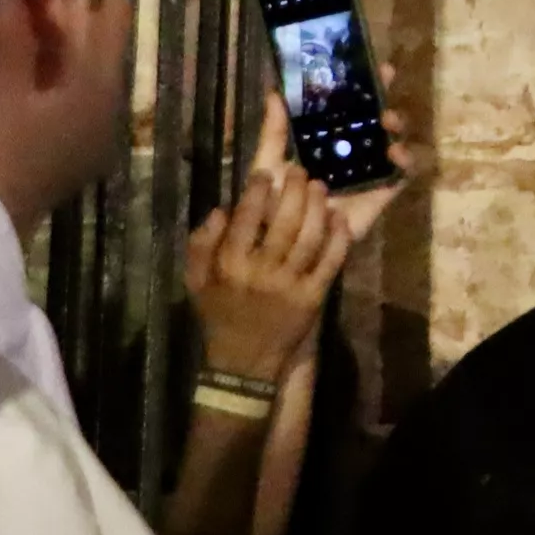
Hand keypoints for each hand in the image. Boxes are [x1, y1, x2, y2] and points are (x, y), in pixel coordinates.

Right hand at [183, 154, 351, 385]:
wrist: (243, 363)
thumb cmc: (219, 316)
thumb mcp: (196, 282)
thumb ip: (201, 245)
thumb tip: (220, 210)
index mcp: (229, 265)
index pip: (244, 218)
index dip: (257, 190)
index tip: (265, 173)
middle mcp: (260, 272)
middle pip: (283, 221)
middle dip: (294, 190)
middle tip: (300, 171)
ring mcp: (290, 284)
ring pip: (310, 236)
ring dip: (317, 206)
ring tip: (319, 186)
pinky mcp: (314, 296)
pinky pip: (331, 260)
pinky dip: (338, 235)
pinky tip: (338, 217)